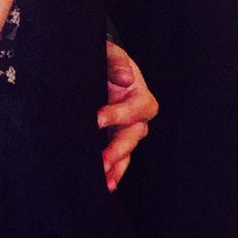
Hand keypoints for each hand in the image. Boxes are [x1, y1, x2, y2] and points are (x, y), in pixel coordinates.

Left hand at [97, 41, 157, 191]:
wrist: (97, 69)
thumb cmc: (105, 60)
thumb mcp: (110, 53)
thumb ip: (116, 61)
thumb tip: (125, 79)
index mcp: (140, 95)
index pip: (136, 108)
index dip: (119, 114)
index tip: (98, 119)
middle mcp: (137, 116)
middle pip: (135, 135)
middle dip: (119, 148)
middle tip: (103, 160)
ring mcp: (126, 130)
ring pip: (128, 152)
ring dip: (117, 166)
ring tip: (105, 180)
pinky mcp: (114, 140)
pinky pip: (119, 159)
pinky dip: (114, 172)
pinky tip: (106, 184)